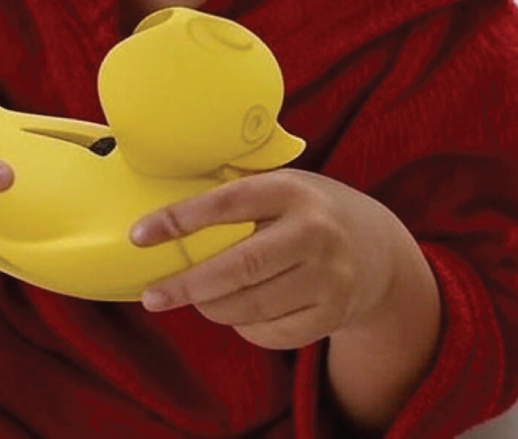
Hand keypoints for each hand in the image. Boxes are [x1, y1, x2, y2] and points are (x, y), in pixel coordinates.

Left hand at [130, 169, 399, 349]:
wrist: (377, 247)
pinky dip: (244, 326)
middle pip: (239, 266)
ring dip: (212, 307)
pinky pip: (271, 332)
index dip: (180, 219)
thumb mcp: (282, 185)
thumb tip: (164, 200)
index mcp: (292, 190)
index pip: (227, 203)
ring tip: (196, 298)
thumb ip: (236, 190)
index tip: (140, 234)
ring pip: (251, 306)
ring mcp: (328, 277)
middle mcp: (314, 232)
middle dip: (187, 284)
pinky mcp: (333, 314)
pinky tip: (240, 311)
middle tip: (152, 295)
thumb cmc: (307, 210)